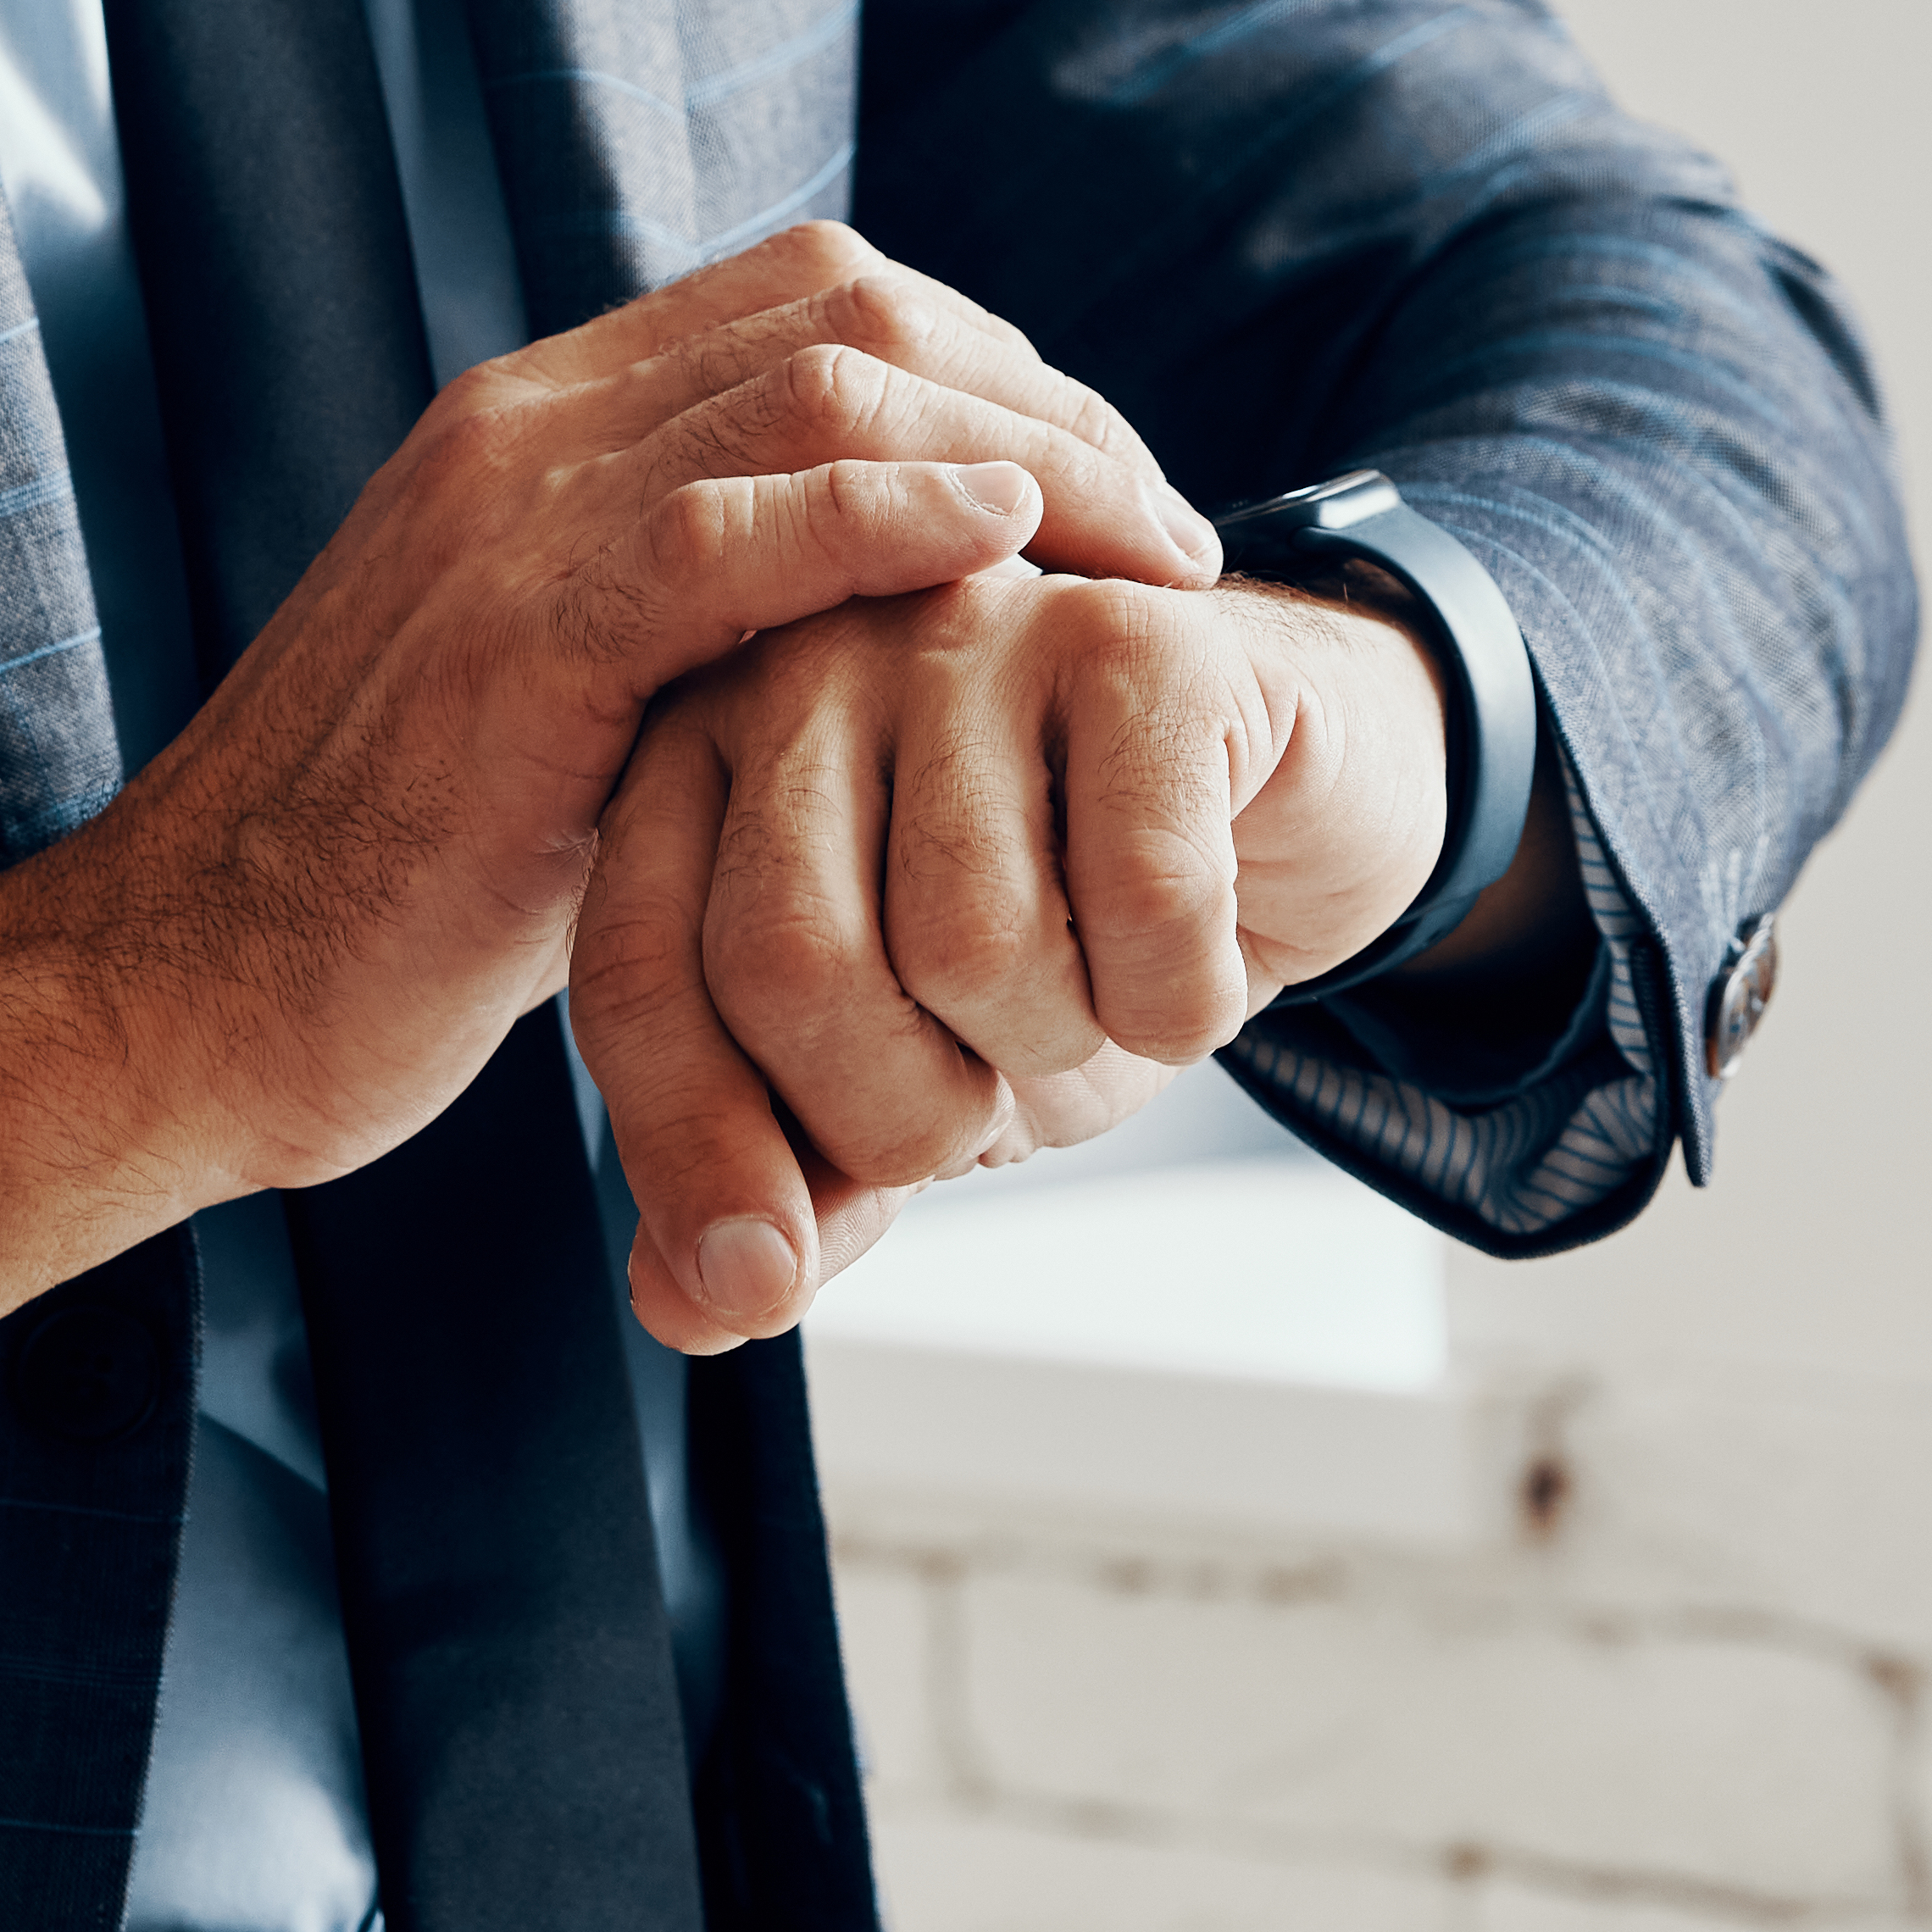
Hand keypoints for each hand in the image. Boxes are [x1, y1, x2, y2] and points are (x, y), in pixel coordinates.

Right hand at [0, 229, 1218, 1334]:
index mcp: (538, 429)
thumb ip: (687, 637)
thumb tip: (855, 639)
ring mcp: (515, 515)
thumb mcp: (565, 715)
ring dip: (1027, 448)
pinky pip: (743, 523)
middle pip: (851, 304)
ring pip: (824, 379)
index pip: (816, 297)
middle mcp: (527, 427)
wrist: (185, 996)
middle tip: (1166, 525)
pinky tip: (1009, 550)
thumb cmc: (384, 902)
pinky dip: (902, 514)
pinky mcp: (522, 636)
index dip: (993, 369)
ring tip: (1146, 551)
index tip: (1105, 493)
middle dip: (1047, 395)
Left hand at [566, 562, 1469, 1352]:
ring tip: (1100, 986)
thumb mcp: (921, 1079)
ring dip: (1062, 1042)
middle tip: (990, 1091)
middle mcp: (811, 659)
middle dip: (903, 1108)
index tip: (756, 1284)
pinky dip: (1184, 995)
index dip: (690, 1152)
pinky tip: (1200, 950)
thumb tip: (695, 1303)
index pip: (636, 970)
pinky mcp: (1138, 641)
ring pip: (970, 940)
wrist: (1295, 817)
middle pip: (786, 957)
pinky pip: (1143, 897)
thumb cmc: (1078, 929)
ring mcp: (973, 628)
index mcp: (706, 757)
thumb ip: (800, 1175)